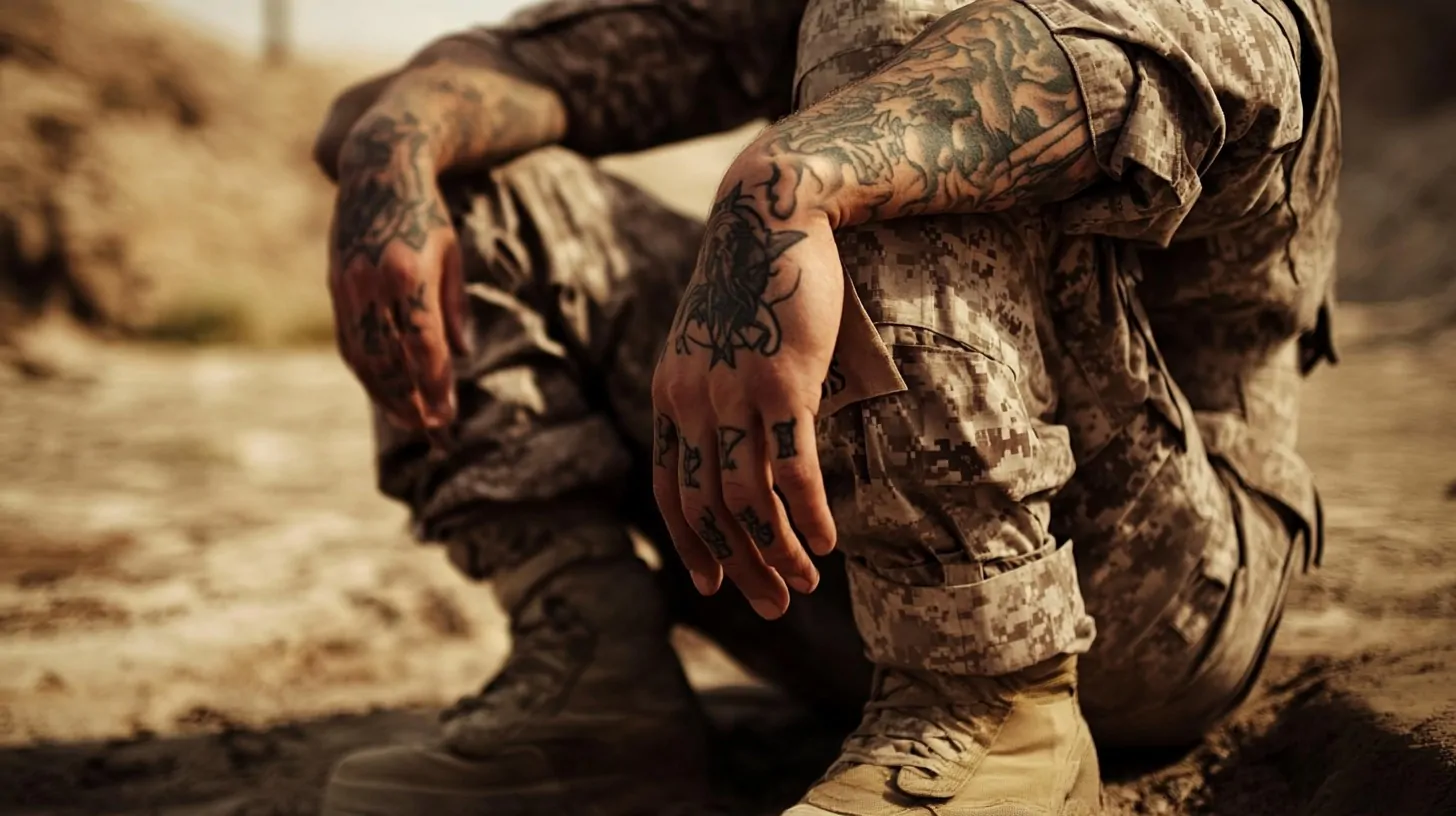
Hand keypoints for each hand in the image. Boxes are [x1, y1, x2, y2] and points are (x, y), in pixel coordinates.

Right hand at [328, 116, 467, 446]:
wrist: (376, 167)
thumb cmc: (426, 212)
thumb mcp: (451, 252)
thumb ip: (453, 306)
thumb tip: (461, 356)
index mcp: (407, 273)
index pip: (423, 347)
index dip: (435, 388)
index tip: (449, 419)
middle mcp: (371, 283)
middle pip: (390, 361)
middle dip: (412, 403)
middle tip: (434, 434)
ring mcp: (346, 286)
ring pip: (363, 358)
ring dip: (387, 396)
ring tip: (412, 421)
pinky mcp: (334, 287)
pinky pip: (348, 342)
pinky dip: (366, 373)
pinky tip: (385, 392)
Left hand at [651, 170, 842, 620]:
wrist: (771, 212)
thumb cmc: (752, 278)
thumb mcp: (714, 341)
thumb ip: (716, 392)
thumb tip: (741, 439)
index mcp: (670, 396)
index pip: (668, 488)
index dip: (690, 542)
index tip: (715, 582)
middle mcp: (691, 402)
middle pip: (707, 507)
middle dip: (740, 564)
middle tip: (771, 605)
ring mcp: (733, 393)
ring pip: (746, 497)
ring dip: (777, 550)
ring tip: (806, 583)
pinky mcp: (780, 381)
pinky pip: (791, 466)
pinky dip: (806, 514)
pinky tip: (828, 542)